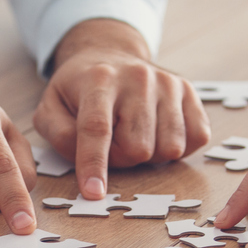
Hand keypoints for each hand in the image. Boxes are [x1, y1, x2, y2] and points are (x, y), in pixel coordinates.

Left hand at [34, 19, 209, 198]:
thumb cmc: (78, 90)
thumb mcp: (51, 107)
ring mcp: (168, 83)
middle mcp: (138, 77)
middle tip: (113, 143)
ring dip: (150, 155)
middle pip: (138, 147)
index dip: (95, 164)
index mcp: (99, 79)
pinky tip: (158, 133)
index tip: (93, 193)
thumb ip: (59, 134)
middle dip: (122, 158)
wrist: (109, 54)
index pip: (97, 128)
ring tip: (134, 135)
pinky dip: (176, 147)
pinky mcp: (190, 92)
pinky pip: (197, 138)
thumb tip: (84, 161)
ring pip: (170, 147)